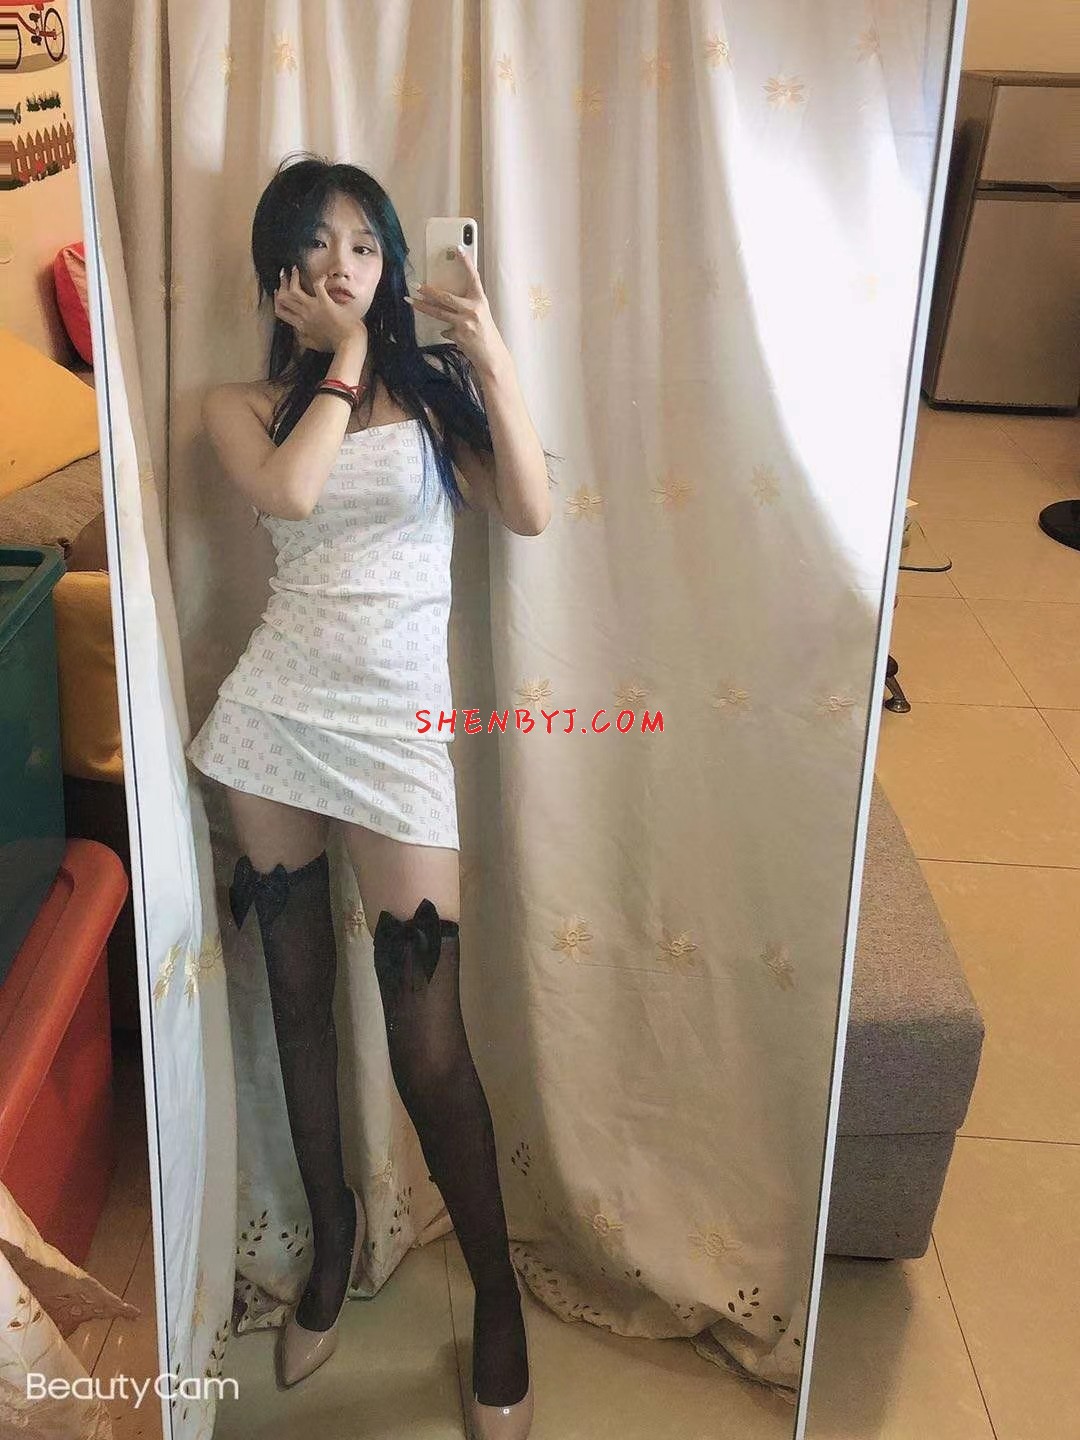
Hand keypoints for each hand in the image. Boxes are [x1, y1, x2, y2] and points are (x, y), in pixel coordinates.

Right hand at [273, 266, 368, 357]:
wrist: (348, 344)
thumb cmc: (335, 345)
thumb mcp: (316, 345)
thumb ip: (305, 340)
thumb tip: (298, 337)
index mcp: (301, 326)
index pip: (280, 311)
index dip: (276, 300)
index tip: (277, 291)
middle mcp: (304, 316)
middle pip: (284, 298)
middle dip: (282, 284)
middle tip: (283, 274)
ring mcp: (314, 308)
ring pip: (294, 290)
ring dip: (293, 278)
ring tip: (295, 269)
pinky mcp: (325, 303)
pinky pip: (317, 286)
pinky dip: (319, 278)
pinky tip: (323, 275)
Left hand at [408, 247, 509, 378]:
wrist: (492, 358)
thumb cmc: (487, 336)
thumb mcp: (481, 317)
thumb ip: (466, 309)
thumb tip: (448, 307)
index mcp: (481, 301)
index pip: (473, 277)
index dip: (466, 263)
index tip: (458, 249)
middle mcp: (473, 309)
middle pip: (445, 296)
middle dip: (428, 290)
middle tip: (416, 285)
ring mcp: (464, 323)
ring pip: (439, 312)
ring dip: (423, 307)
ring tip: (411, 301)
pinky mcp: (458, 335)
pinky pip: (445, 331)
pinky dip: (447, 332)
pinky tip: (452, 335)